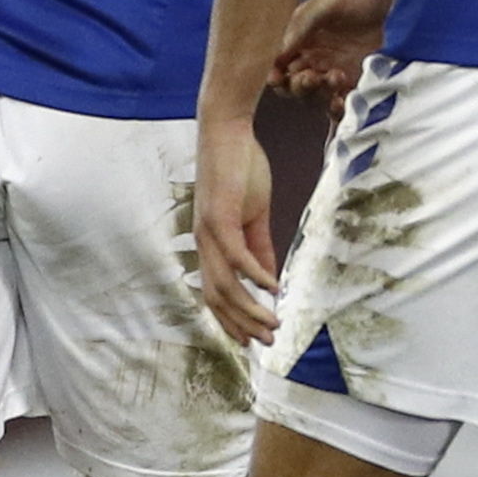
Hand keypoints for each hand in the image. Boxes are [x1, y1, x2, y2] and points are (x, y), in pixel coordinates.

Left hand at [196, 114, 280, 345]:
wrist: (226, 133)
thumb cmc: (240, 170)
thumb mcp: (255, 215)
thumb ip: (260, 247)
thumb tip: (269, 278)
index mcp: (210, 245)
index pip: (216, 294)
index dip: (233, 319)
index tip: (254, 338)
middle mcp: (203, 245)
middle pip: (217, 299)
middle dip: (242, 325)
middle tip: (266, 343)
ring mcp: (209, 233)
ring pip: (225, 286)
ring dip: (250, 309)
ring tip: (273, 324)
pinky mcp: (221, 218)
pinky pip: (238, 257)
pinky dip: (256, 276)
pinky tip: (274, 289)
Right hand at [274, 0, 402, 109]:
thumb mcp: (328, 1)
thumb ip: (302, 25)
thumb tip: (278, 55)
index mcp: (303, 40)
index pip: (280, 67)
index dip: (275, 76)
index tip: (278, 78)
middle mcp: (318, 59)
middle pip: (296, 87)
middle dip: (299, 86)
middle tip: (311, 77)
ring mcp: (340, 72)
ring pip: (318, 98)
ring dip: (320, 94)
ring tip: (337, 77)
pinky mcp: (363, 82)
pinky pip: (345, 103)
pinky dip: (339, 108)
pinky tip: (343, 100)